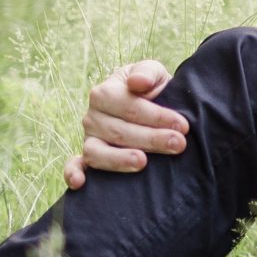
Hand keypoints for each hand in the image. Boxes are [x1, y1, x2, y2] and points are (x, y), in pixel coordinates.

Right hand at [63, 60, 186, 189]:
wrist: (151, 104)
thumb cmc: (151, 88)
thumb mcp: (153, 73)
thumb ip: (146, 73)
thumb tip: (137, 83)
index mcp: (104, 93)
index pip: (129, 107)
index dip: (157, 116)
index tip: (183, 125)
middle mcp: (92, 117)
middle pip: (119, 131)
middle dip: (151, 139)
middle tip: (178, 144)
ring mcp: (89, 139)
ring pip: (98, 152)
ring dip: (119, 159)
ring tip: (142, 162)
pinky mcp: (88, 158)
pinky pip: (75, 166)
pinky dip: (73, 173)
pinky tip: (80, 183)